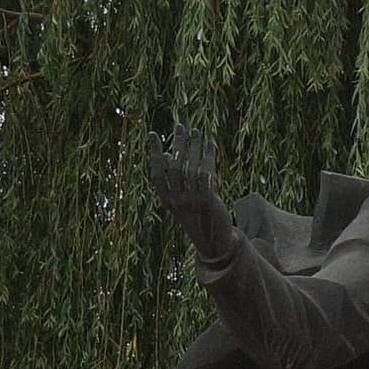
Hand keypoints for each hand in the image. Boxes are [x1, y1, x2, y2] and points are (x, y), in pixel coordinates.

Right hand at [147, 125, 234, 259]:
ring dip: (194, 147)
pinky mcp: (208, 201)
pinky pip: (206, 173)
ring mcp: (192, 202)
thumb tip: (168, 154)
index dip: (154, 153)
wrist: (214, 241)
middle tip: (180, 127)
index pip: (156, 173)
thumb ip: (174, 180)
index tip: (153, 134)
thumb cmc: (197, 215)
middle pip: (174, 167)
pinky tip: (211, 144)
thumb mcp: (181, 200)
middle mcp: (176, 201)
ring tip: (197, 131)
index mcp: (167, 201)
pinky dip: (208, 156)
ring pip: (191, 168)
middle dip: (177, 144)